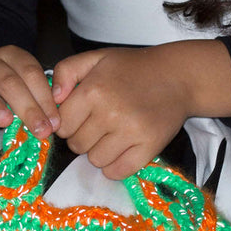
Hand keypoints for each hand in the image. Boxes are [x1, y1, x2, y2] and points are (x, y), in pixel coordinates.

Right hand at [0, 46, 60, 137]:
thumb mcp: (26, 89)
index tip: (55, 122)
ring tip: (6, 122)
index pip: (30, 73)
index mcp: (11, 57)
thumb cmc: (5, 92)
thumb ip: (40, 99)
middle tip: (40, 129)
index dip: (44, 98)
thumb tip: (55, 122)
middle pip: (6, 80)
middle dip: (26, 107)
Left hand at [51, 41, 230, 179]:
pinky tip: (121, 151)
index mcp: (93, 90)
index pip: (62, 125)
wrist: (178, 76)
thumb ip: (66, 71)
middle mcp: (110, 112)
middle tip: (99, 126)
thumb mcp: (96, 58)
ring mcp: (130, 132)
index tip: (82, 118)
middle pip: (77, 145)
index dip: (68, 124)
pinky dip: (115, 166)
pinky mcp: (148, 148)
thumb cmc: (132, 68)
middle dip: (83, 138)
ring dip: (99, 153)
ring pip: (95, 161)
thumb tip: (53, 100)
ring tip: (112, 137)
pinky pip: (118, 172)